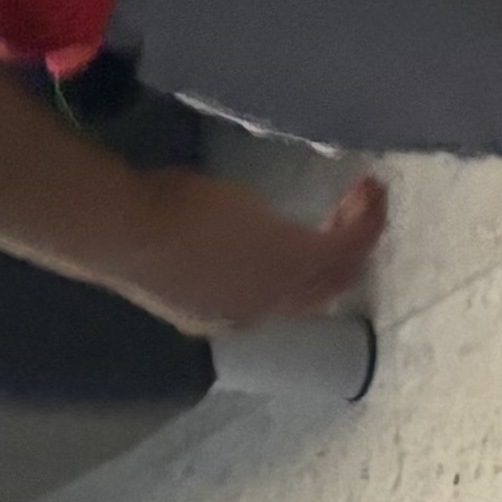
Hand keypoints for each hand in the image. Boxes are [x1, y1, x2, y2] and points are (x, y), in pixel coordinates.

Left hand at [115, 170, 387, 335]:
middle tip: (354, 210)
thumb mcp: (180, 238)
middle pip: (321, 291)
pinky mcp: (297, 260)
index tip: (310, 225)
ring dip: (361, 231)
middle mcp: (259, 313)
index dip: (301, 263)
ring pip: (341, 271)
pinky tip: (369, 188)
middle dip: (342, 250)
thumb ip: (208, 243)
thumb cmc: (141, 222)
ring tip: (368, 194)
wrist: (131, 232)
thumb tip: (219, 226)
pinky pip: (349, 246)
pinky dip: (367, 219)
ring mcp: (279, 290)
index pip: (281, 297)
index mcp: (225, 312)